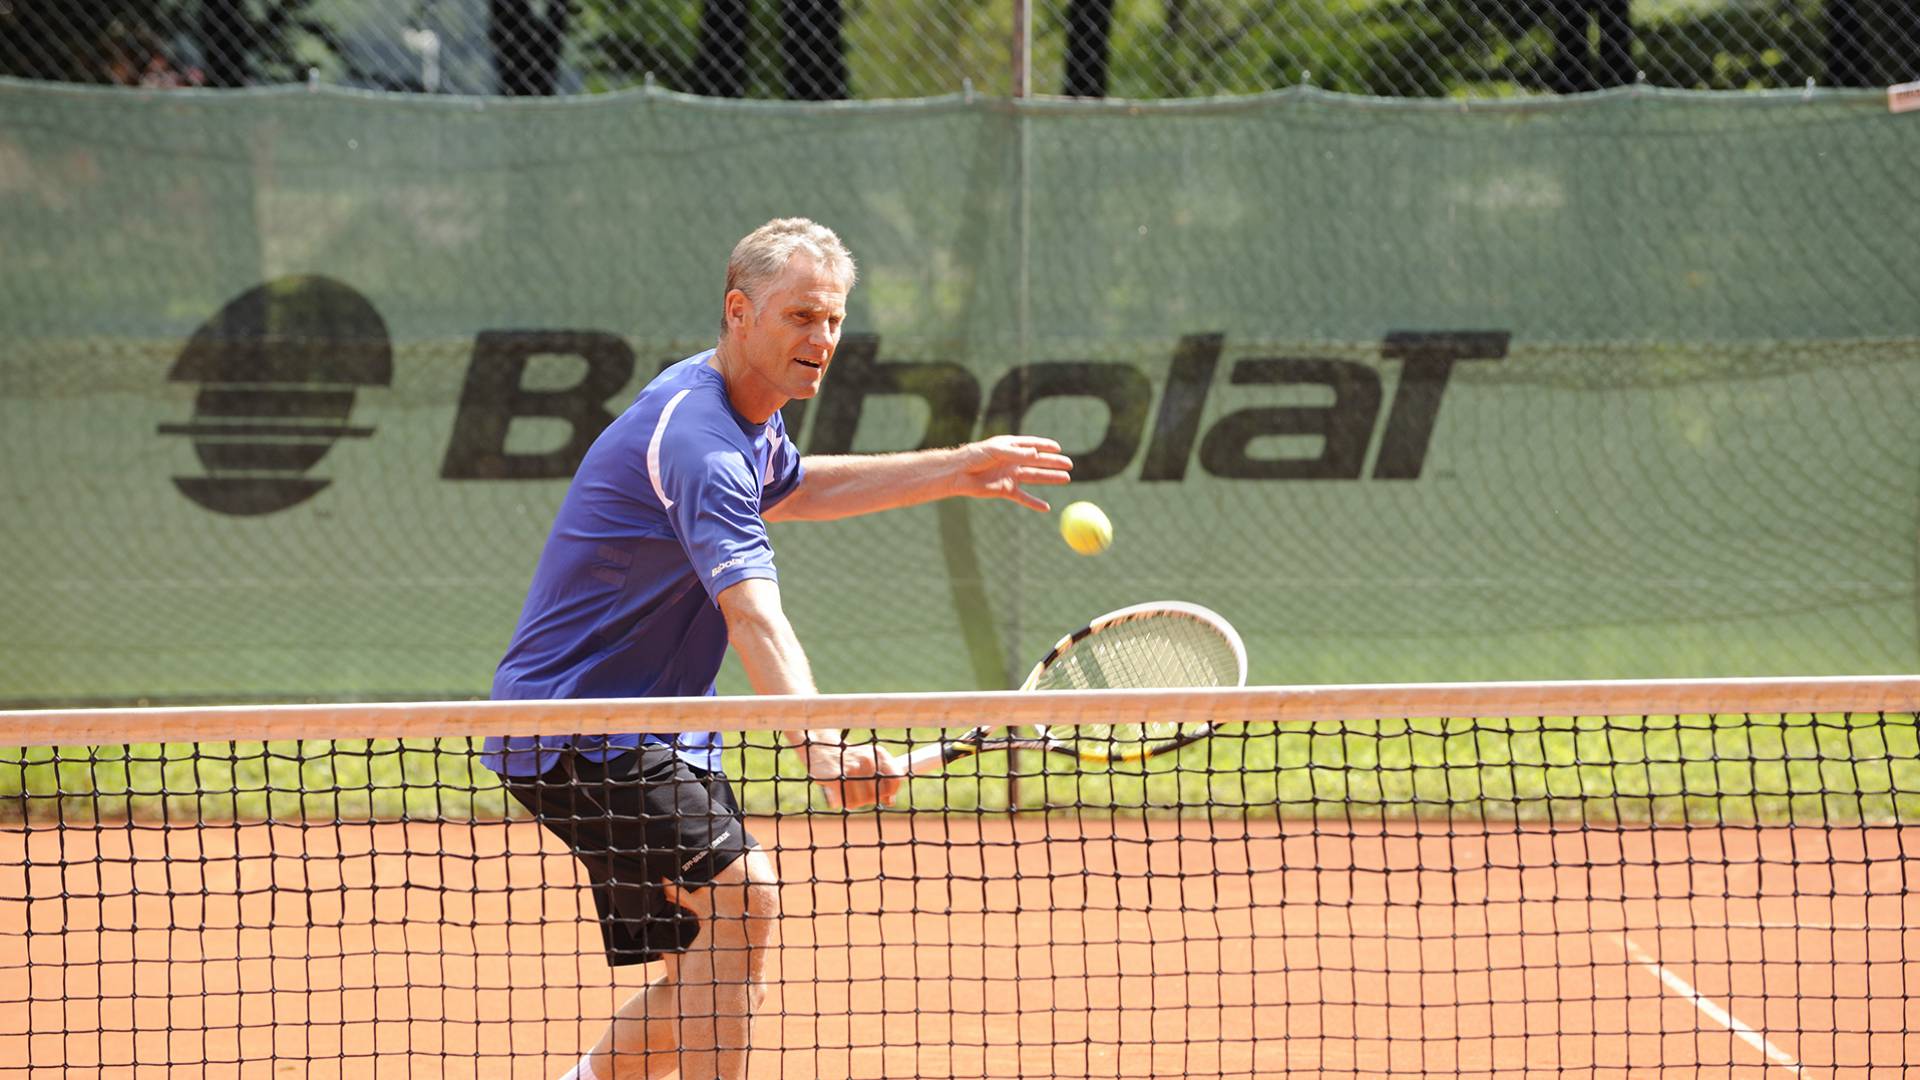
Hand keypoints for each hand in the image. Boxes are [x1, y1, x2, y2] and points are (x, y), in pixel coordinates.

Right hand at [804, 736, 905, 808]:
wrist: (819, 747)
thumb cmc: (847, 759)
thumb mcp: (868, 762)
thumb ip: (882, 779)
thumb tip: (891, 801)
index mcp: (878, 754)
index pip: (895, 780)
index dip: (890, 792)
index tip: (883, 796)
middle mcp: (867, 759)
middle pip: (878, 794)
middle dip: (869, 799)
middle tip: (858, 793)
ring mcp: (852, 767)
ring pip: (862, 800)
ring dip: (854, 802)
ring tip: (847, 792)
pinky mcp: (836, 777)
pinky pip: (847, 801)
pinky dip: (843, 802)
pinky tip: (838, 794)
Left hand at [953, 435, 1073, 511]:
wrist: (959, 473)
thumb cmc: (975, 456)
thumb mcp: (996, 450)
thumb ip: (1016, 453)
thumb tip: (1036, 454)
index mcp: (1011, 446)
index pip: (1032, 444)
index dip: (1046, 446)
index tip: (1058, 448)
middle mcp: (1013, 461)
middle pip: (1038, 462)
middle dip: (1054, 463)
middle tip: (1069, 464)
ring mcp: (1010, 476)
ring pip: (1035, 477)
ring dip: (1050, 478)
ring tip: (1066, 479)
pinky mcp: (1005, 490)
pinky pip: (1023, 497)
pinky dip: (1034, 503)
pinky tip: (1046, 508)